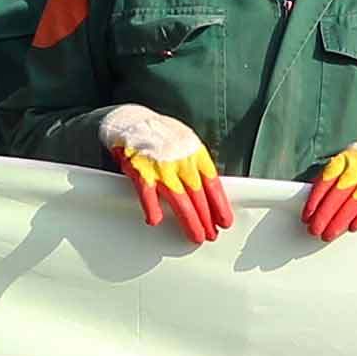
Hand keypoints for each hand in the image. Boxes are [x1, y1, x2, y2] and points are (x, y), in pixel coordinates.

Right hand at [103, 106, 232, 247]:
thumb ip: (195, 164)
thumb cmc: (160, 134)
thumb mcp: (186, 143)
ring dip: (189, 220)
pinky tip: (155, 220)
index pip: (213, 183)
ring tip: (196, 235)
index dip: (220, 205)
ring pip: (179, 199)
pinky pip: (147, 194)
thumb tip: (207, 188)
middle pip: (199, 196)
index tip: (225, 220)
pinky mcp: (140, 171)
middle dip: (207, 218)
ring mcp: (161, 166)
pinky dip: (152, 208)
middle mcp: (181, 160)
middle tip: (211, 235)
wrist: (131, 120)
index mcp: (195, 153)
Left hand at [299, 143, 356, 242]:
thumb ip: (335, 179)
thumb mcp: (352, 165)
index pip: (327, 178)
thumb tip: (314, 203)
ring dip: (340, 220)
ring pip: (355, 200)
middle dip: (325, 214)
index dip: (315, 199)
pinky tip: (352, 227)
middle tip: (315, 229)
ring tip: (329, 233)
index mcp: (349, 155)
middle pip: (340, 191)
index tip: (307, 215)